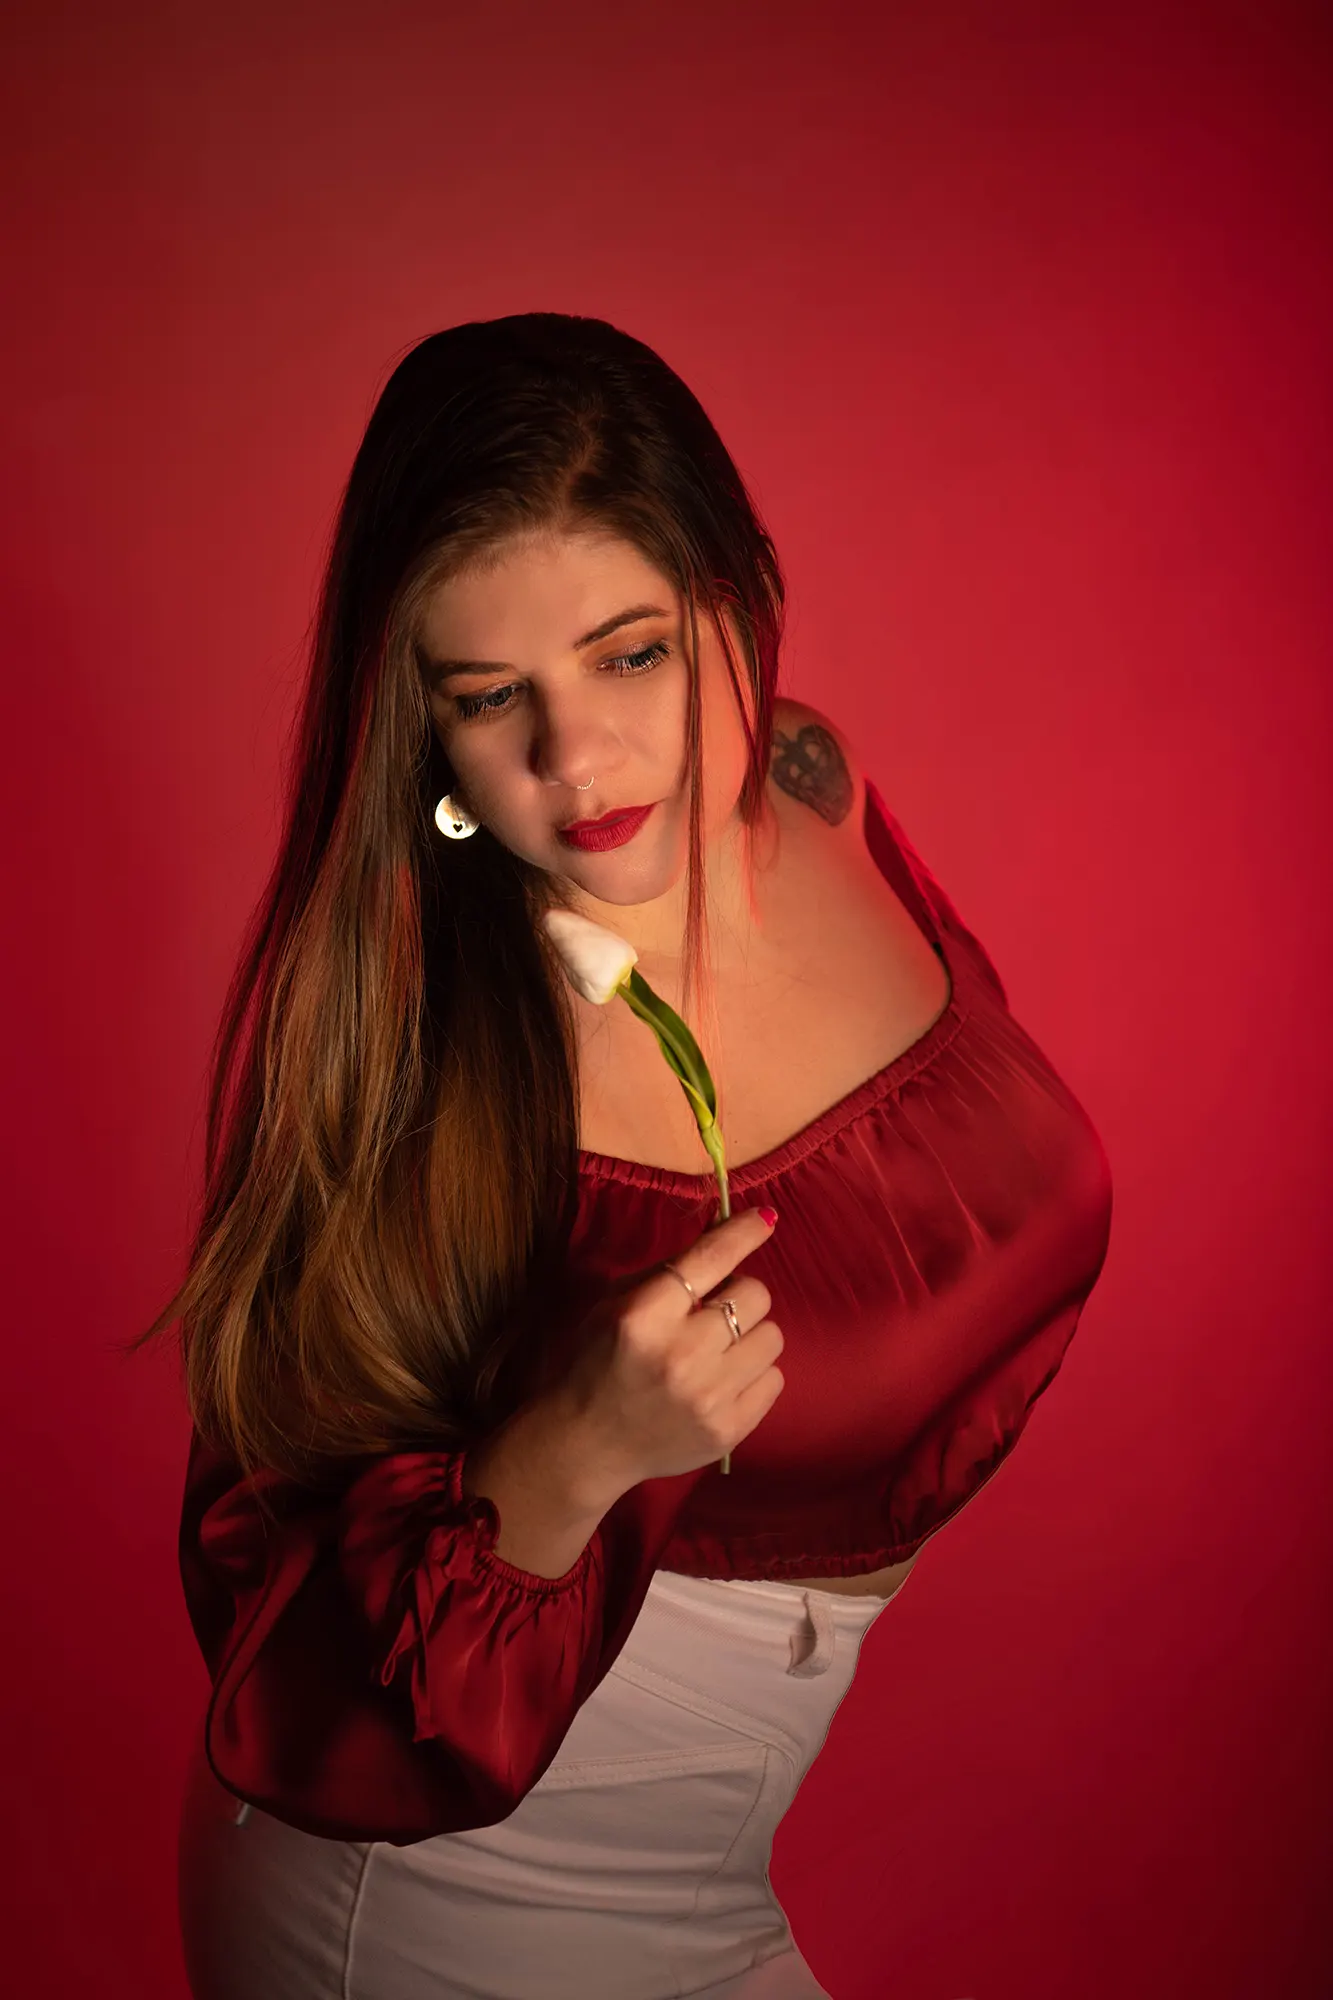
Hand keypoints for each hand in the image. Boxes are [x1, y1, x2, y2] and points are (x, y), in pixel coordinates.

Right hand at [552, 1206, 783, 1492]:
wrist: (586, 1444)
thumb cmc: (596, 1363)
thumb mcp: (615, 1305)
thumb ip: (668, 1272)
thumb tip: (727, 1231)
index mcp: (645, 1315)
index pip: (711, 1259)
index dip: (744, 1233)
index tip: (765, 1220)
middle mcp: (681, 1353)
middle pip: (754, 1295)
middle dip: (738, 1295)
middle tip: (714, 1312)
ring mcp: (709, 1396)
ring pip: (772, 1337)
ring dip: (749, 1336)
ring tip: (720, 1351)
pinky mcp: (729, 1430)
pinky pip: (774, 1380)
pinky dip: (753, 1375)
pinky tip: (722, 1382)